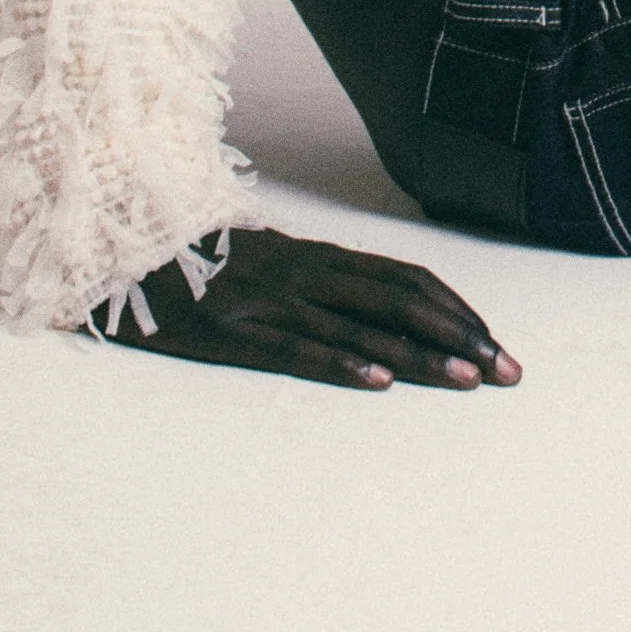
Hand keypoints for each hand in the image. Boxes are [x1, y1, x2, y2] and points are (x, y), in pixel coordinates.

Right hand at [107, 227, 522, 391]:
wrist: (120, 248)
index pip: (406, 278)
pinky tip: (379, 382)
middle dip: (462, 336)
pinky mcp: (233, 331)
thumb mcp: (267, 259)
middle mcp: (305, 272)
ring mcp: (271, 299)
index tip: (496, 339)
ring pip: (362, 327)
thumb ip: (317, 277)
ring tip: (470, 381)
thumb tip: (373, 304)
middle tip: (510, 371)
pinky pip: (296, 348)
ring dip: (422, 355)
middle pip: (401, 301)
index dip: (456, 308)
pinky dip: (342, 363)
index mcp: (316, 255)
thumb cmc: (197, 263)